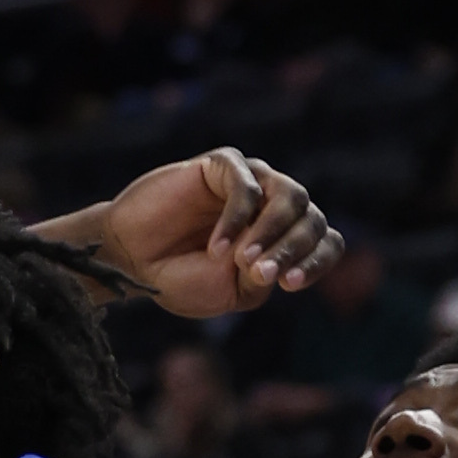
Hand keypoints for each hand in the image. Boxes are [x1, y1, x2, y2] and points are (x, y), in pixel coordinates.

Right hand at [92, 147, 342, 316]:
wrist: (132, 261)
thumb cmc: (181, 278)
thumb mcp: (232, 291)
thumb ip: (262, 275)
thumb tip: (278, 254)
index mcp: (285, 240)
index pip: (325, 242)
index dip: (316, 262)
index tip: (289, 285)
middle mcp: (275, 207)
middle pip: (312, 219)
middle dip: (290, 252)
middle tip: (260, 275)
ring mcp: (252, 183)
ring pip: (291, 196)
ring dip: (272, 232)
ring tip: (243, 262)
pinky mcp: (223, 166)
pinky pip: (247, 186)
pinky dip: (236, 220)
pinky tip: (215, 248)